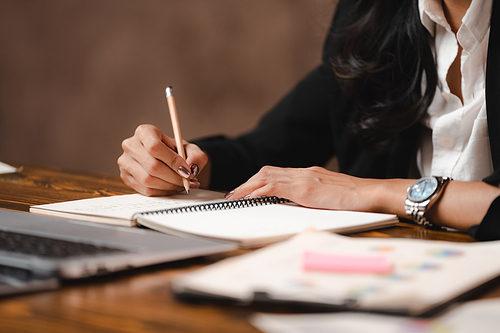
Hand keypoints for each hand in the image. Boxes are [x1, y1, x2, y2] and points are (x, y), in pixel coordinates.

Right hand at [118, 124, 207, 195]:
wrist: (166, 159)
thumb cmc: (176, 151)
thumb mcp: (190, 148)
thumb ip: (196, 156)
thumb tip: (192, 167)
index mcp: (144, 132)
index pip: (155, 147)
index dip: (173, 161)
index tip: (187, 171)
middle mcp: (131, 145)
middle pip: (152, 166)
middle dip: (174, 177)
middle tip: (188, 181)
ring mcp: (125, 162)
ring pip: (148, 180)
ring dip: (169, 186)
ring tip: (182, 184)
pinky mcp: (125, 176)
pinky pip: (145, 189)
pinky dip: (162, 191)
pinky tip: (172, 187)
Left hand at [225, 165, 499, 231]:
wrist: (372, 193)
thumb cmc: (354, 197)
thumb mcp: (327, 195)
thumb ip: (310, 196)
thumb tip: (294, 203)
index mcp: (308, 173)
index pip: (276, 172)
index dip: (257, 181)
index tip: (245, 190)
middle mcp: (303, 172)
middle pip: (267, 171)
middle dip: (247, 183)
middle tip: (233, 195)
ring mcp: (305, 178)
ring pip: (267, 177)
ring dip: (248, 187)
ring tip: (235, 198)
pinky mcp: (307, 189)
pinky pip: (277, 187)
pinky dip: (260, 192)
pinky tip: (250, 200)